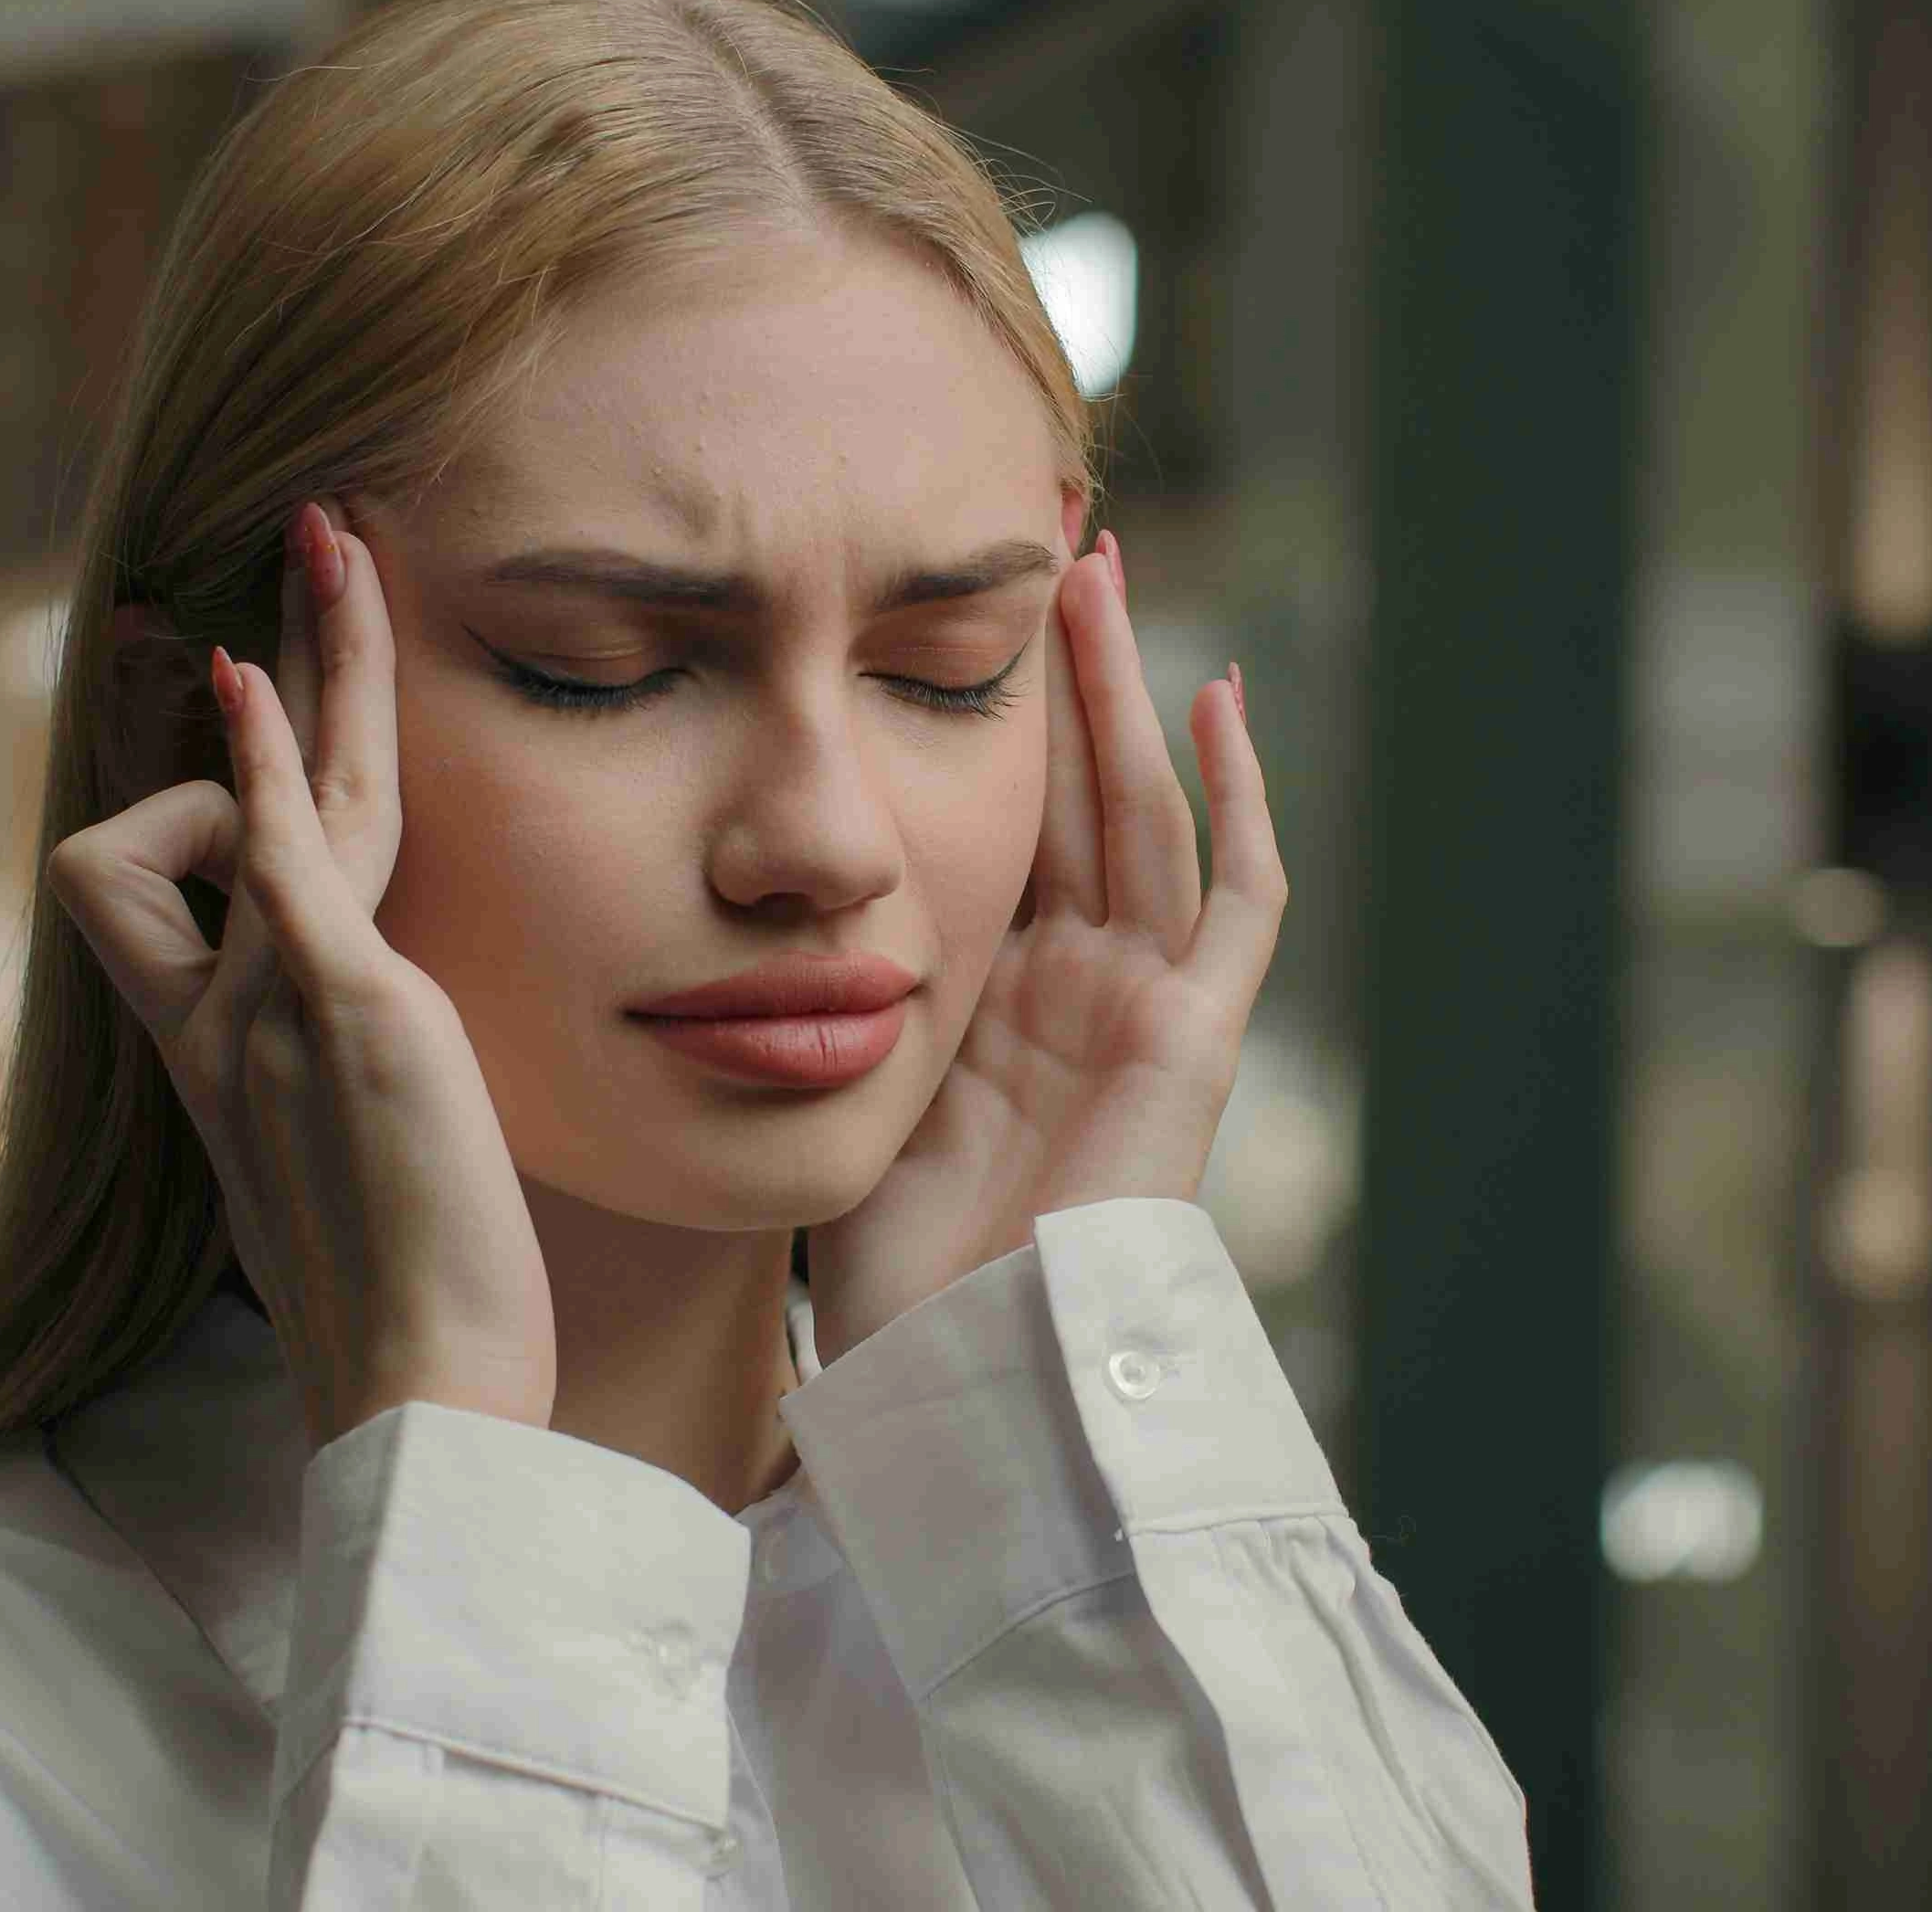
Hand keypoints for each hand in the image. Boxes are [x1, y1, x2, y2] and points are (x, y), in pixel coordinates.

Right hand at [46, 503, 555, 1447]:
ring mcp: (268, 1007)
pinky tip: (256, 672)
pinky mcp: (336, 1006)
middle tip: (314, 549)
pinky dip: (264, 758)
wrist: (417, 1388)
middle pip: (199, 803)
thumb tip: (381, 1061)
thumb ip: (338, 1093)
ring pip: (266, 795)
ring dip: (315, 657)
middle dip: (269, 671)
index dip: (210, 813)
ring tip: (341, 541)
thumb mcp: (350, 1178)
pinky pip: (278, 850)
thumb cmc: (408, 1310)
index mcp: (217, 1058)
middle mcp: (219, 1019)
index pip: (166, 889)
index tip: (263, 772)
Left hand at [803, 532, 1287, 1364]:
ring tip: (1097, 574)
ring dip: (1124, 694)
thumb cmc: (881, 1283)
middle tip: (1045, 553)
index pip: (995, 833)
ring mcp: (1139, 1011)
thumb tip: (693, 950)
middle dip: (1062, 679)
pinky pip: (1238, 896)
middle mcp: (1071, 994)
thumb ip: (802, 1020)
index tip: (937, 626)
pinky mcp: (1194, 1041)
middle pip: (1076, 797)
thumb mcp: (826, 1105)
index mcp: (988, 1006)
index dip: (981, 734)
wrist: (959, 1378)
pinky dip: (1238, 798)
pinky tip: (1214, 698)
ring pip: (1145, 813)